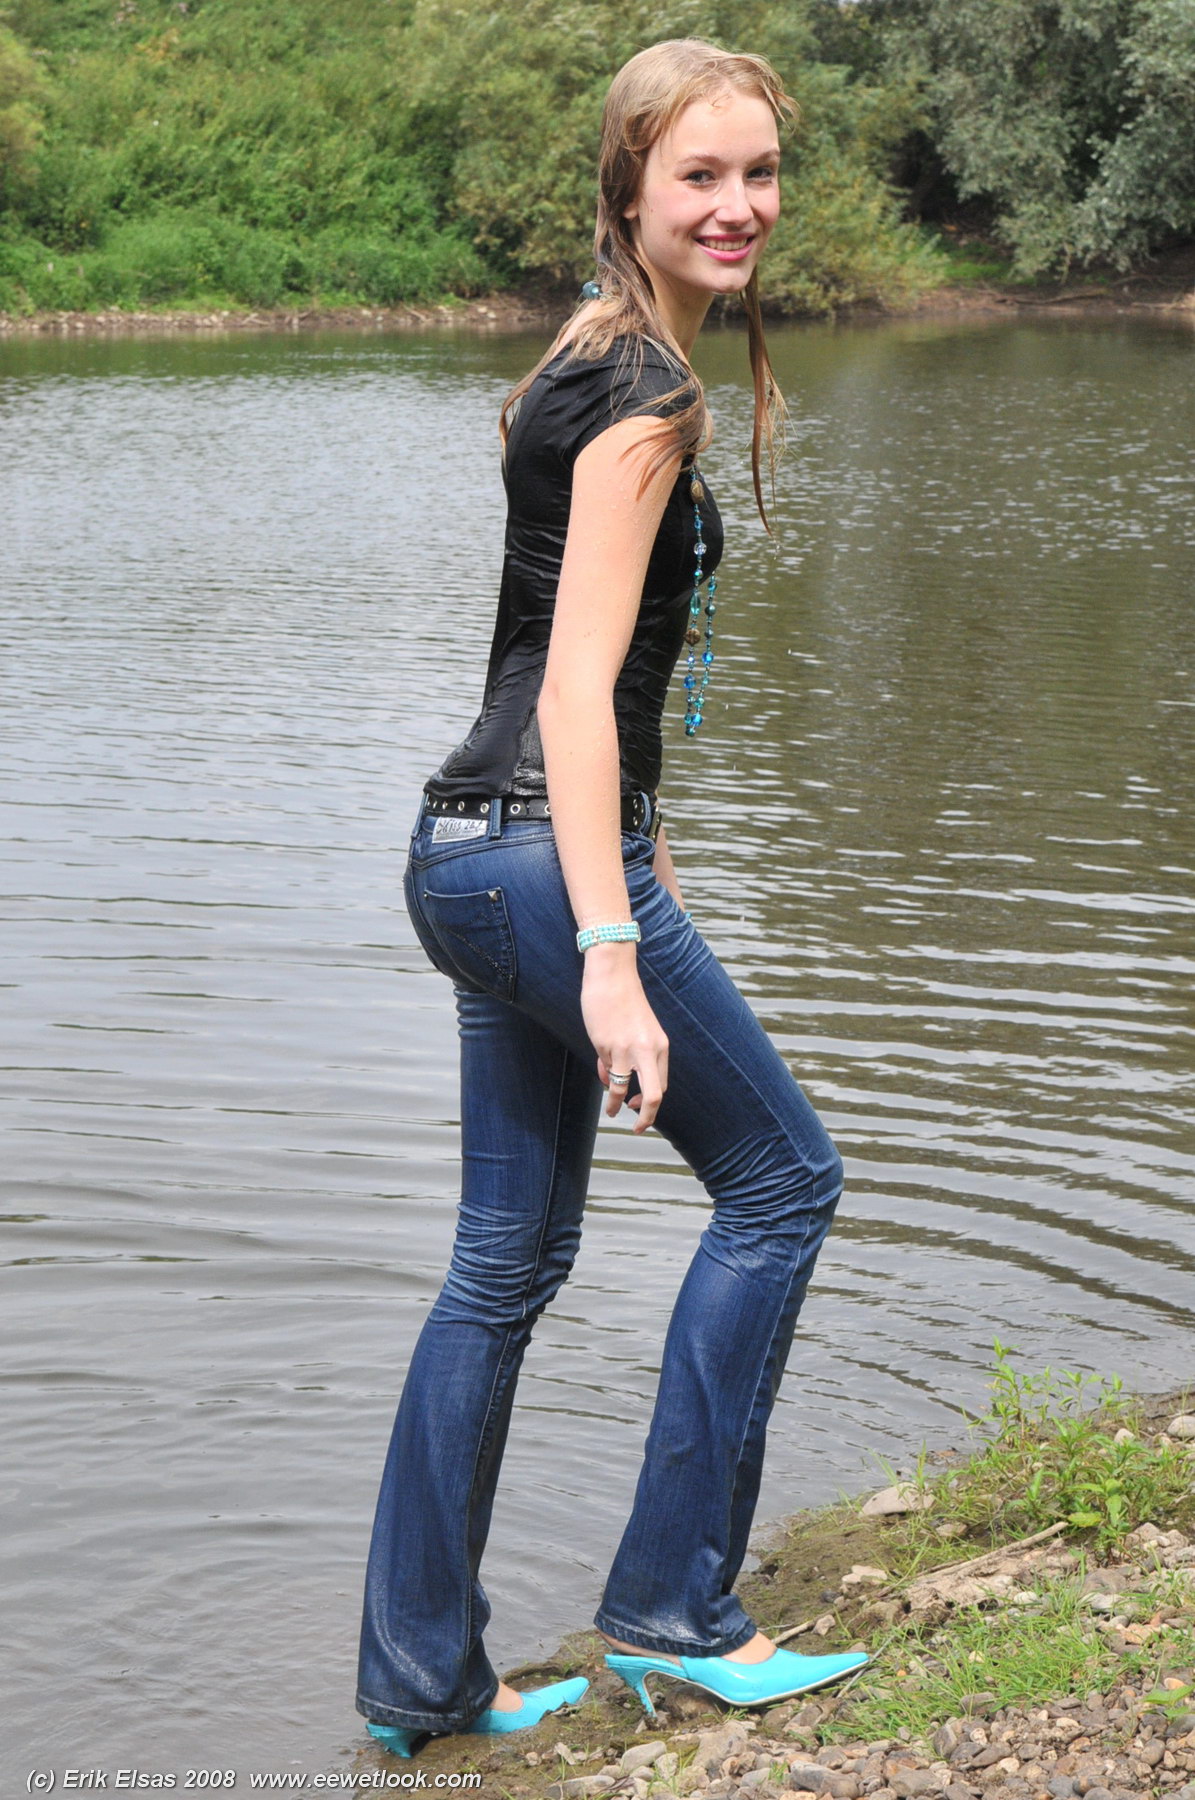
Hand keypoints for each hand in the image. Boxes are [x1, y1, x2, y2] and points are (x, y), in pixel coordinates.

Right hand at [580, 944, 668, 1132]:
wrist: (612, 973)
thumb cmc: (624, 999)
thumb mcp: (638, 1030)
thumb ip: (632, 1055)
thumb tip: (612, 1081)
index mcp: (660, 1045)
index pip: (661, 1083)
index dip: (652, 1102)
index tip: (639, 1107)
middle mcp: (647, 1050)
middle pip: (655, 1095)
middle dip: (647, 1117)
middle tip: (639, 1129)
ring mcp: (626, 1049)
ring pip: (621, 1088)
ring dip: (615, 1104)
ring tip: (610, 1113)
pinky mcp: (605, 1045)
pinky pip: (604, 1069)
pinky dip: (602, 1073)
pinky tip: (599, 1068)